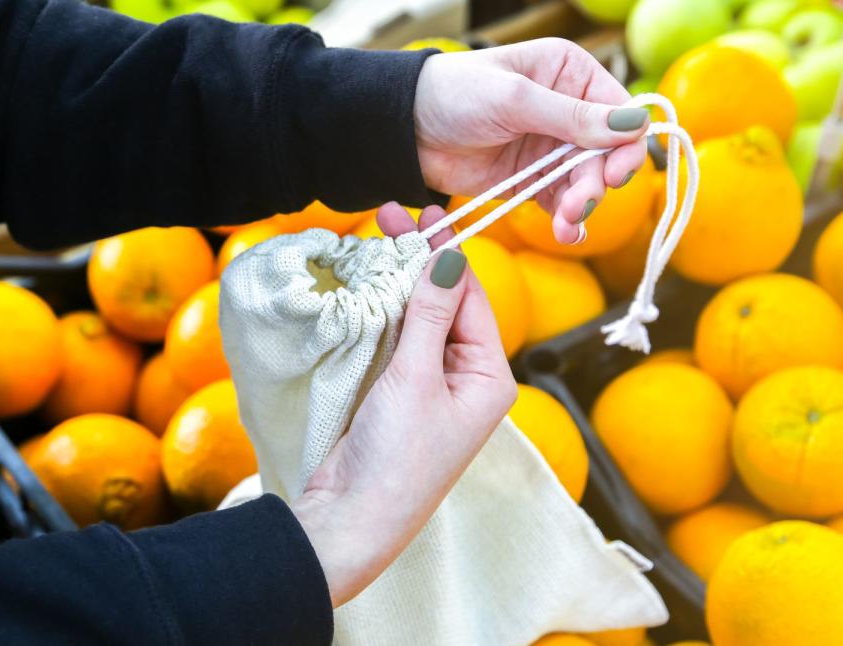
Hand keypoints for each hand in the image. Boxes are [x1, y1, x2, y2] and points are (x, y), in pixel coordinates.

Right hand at [291, 203, 516, 606]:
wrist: (352, 518)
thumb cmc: (396, 456)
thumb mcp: (416, 378)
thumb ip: (432, 314)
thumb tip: (450, 255)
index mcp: (490, 378)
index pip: (473, 300)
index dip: (448, 255)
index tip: (425, 217)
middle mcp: (467, 380)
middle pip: (447, 305)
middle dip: (421, 262)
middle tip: (391, 217)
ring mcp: (432, 387)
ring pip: (419, 319)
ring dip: (399, 281)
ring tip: (378, 237)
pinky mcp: (399, 394)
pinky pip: (397, 340)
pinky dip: (383, 310)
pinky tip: (369, 281)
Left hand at [413, 38, 649, 244]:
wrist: (405, 130)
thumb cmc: (455, 94)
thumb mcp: (515, 100)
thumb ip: (572, 117)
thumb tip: (635, 125)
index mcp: (570, 74)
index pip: (620, 112)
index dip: (625, 145)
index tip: (613, 174)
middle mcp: (568, 110)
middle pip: (607, 154)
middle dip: (597, 183)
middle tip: (578, 206)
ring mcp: (550, 149)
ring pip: (586, 183)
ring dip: (582, 207)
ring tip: (566, 225)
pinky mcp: (532, 181)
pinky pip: (561, 203)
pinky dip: (567, 220)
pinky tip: (566, 232)